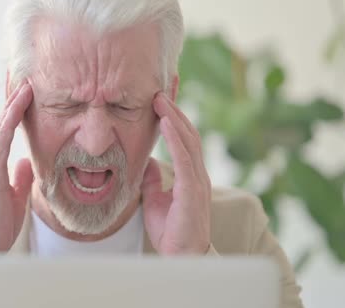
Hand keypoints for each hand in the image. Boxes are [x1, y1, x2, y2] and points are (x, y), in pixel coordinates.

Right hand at [0, 83, 33, 252]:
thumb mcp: (14, 198)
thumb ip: (18, 179)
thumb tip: (25, 162)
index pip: (1, 135)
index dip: (11, 116)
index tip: (23, 98)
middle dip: (11, 104)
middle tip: (24, 83)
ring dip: (11, 108)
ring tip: (23, 89)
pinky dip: (7, 124)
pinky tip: (15, 110)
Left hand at [141, 92, 211, 254]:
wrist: (182, 257)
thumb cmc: (171, 231)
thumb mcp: (154, 199)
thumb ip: (153, 179)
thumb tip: (147, 162)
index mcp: (189, 174)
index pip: (182, 138)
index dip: (173, 116)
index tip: (162, 96)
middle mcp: (197, 173)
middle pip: (187, 133)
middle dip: (174, 109)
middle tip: (161, 87)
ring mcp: (197, 180)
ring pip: (188, 140)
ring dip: (174, 117)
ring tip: (160, 98)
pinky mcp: (192, 190)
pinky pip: (185, 157)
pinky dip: (175, 137)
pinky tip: (165, 121)